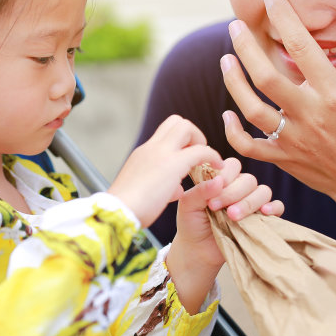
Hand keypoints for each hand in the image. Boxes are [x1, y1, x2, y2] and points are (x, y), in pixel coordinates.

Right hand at [108, 115, 223, 227]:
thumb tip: (177, 189)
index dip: (182, 141)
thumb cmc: (128, 209)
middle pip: (176, 121)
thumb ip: (162, 185)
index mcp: (143, 153)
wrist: (117, 213)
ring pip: (186, 126)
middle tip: (198, 156)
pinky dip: (212, 156)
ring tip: (207, 161)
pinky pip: (200, 150)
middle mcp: (151, 147)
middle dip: (193, 134)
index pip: (165, 132)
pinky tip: (218, 168)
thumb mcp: (144, 191)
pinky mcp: (172, 165)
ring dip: (200, 140)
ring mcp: (160, 153)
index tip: (188, 157)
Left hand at [167, 161, 282, 312]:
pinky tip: (264, 212)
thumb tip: (218, 180)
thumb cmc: (191, 224)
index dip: (225, 176)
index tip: (212, 195)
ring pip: (263, 191)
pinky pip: (278, 206)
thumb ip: (200, 190)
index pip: (233, 166)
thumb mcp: (189, 205)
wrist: (197, 251)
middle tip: (217, 208)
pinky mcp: (262, 218)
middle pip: (248, 179)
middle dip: (233, 193)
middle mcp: (239, 187)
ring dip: (249, 202)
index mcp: (222, 179)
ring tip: (233, 216)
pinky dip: (274, 207)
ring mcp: (252, 202)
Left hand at [220, 0, 335, 217]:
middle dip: (246, 47)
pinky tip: (226, 113)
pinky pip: (250, 146)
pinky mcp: (283, 159)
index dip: (285, 20)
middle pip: (266, 77)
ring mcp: (292, 139)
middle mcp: (309, 115)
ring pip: (252, 109)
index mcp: (335, 95)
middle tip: (233, 26)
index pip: (303, 49)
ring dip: (233, 83)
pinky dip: (233, 131)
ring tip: (225, 59)